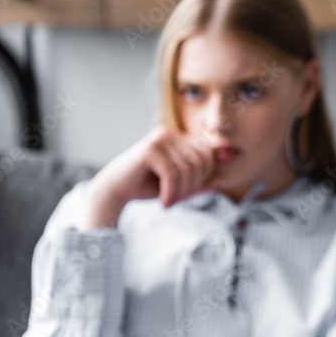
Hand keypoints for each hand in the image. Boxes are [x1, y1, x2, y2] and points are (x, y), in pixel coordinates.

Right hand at [81, 126, 216, 228]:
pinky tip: (164, 203)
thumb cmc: (149, 186)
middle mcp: (170, 133)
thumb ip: (199, 182)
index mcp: (179, 137)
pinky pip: (172, 174)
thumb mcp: (179, 185)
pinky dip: (172, 192)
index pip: (208, 152)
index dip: (206, 175)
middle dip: (195, 184)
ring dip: (182, 191)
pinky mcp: (149, 149)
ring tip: (171, 202)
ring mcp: (159, 139)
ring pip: (188, 168)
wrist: (115, 191)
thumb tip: (220, 178)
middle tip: (180, 199)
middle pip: (202, 159)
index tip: (192, 192)